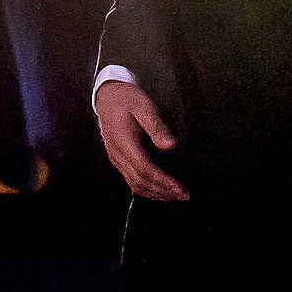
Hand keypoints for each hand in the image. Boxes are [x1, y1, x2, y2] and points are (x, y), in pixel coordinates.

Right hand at [93, 77, 187, 200]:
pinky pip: (131, 180)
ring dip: (156, 194)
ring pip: (134, 185)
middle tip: (184, 195)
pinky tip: (160, 189)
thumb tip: (170, 145)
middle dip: (163, 191)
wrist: (108, 95)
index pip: (144, 169)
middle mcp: (117, 153)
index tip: (180, 188)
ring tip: (175, 195)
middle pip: (140, 181)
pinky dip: (147, 189)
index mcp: (123, 140)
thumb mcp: (144, 107)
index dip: (163, 181)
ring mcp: (115, 158)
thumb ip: (157, 127)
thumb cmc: (128, 99)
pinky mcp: (117, 159)